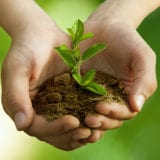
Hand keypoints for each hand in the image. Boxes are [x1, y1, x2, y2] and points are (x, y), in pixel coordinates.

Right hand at [1, 19, 94, 150]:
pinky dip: (87, 121)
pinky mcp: (68, 97)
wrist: (43, 34)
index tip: (74, 122)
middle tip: (88, 133)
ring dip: (80, 134)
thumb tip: (21, 124)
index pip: (38, 127)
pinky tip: (99, 120)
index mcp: (25, 106)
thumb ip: (15, 95)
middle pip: (54, 134)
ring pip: (67, 129)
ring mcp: (55, 104)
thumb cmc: (27, 48)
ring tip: (96, 131)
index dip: (55, 129)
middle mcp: (40, 109)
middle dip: (71, 135)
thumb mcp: (17, 68)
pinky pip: (77, 114)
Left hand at [80, 11, 156, 136]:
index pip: (125, 111)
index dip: (115, 113)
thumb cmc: (126, 39)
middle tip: (89, 119)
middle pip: (108, 117)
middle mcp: (112, 96)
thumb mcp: (141, 57)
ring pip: (93, 113)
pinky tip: (66, 113)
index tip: (101, 106)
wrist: (104, 26)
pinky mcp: (80, 86)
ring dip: (87, 120)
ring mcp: (94, 93)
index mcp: (128, 93)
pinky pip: (76, 101)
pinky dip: (73, 110)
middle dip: (100, 121)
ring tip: (79, 120)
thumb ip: (145, 81)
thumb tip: (136, 107)